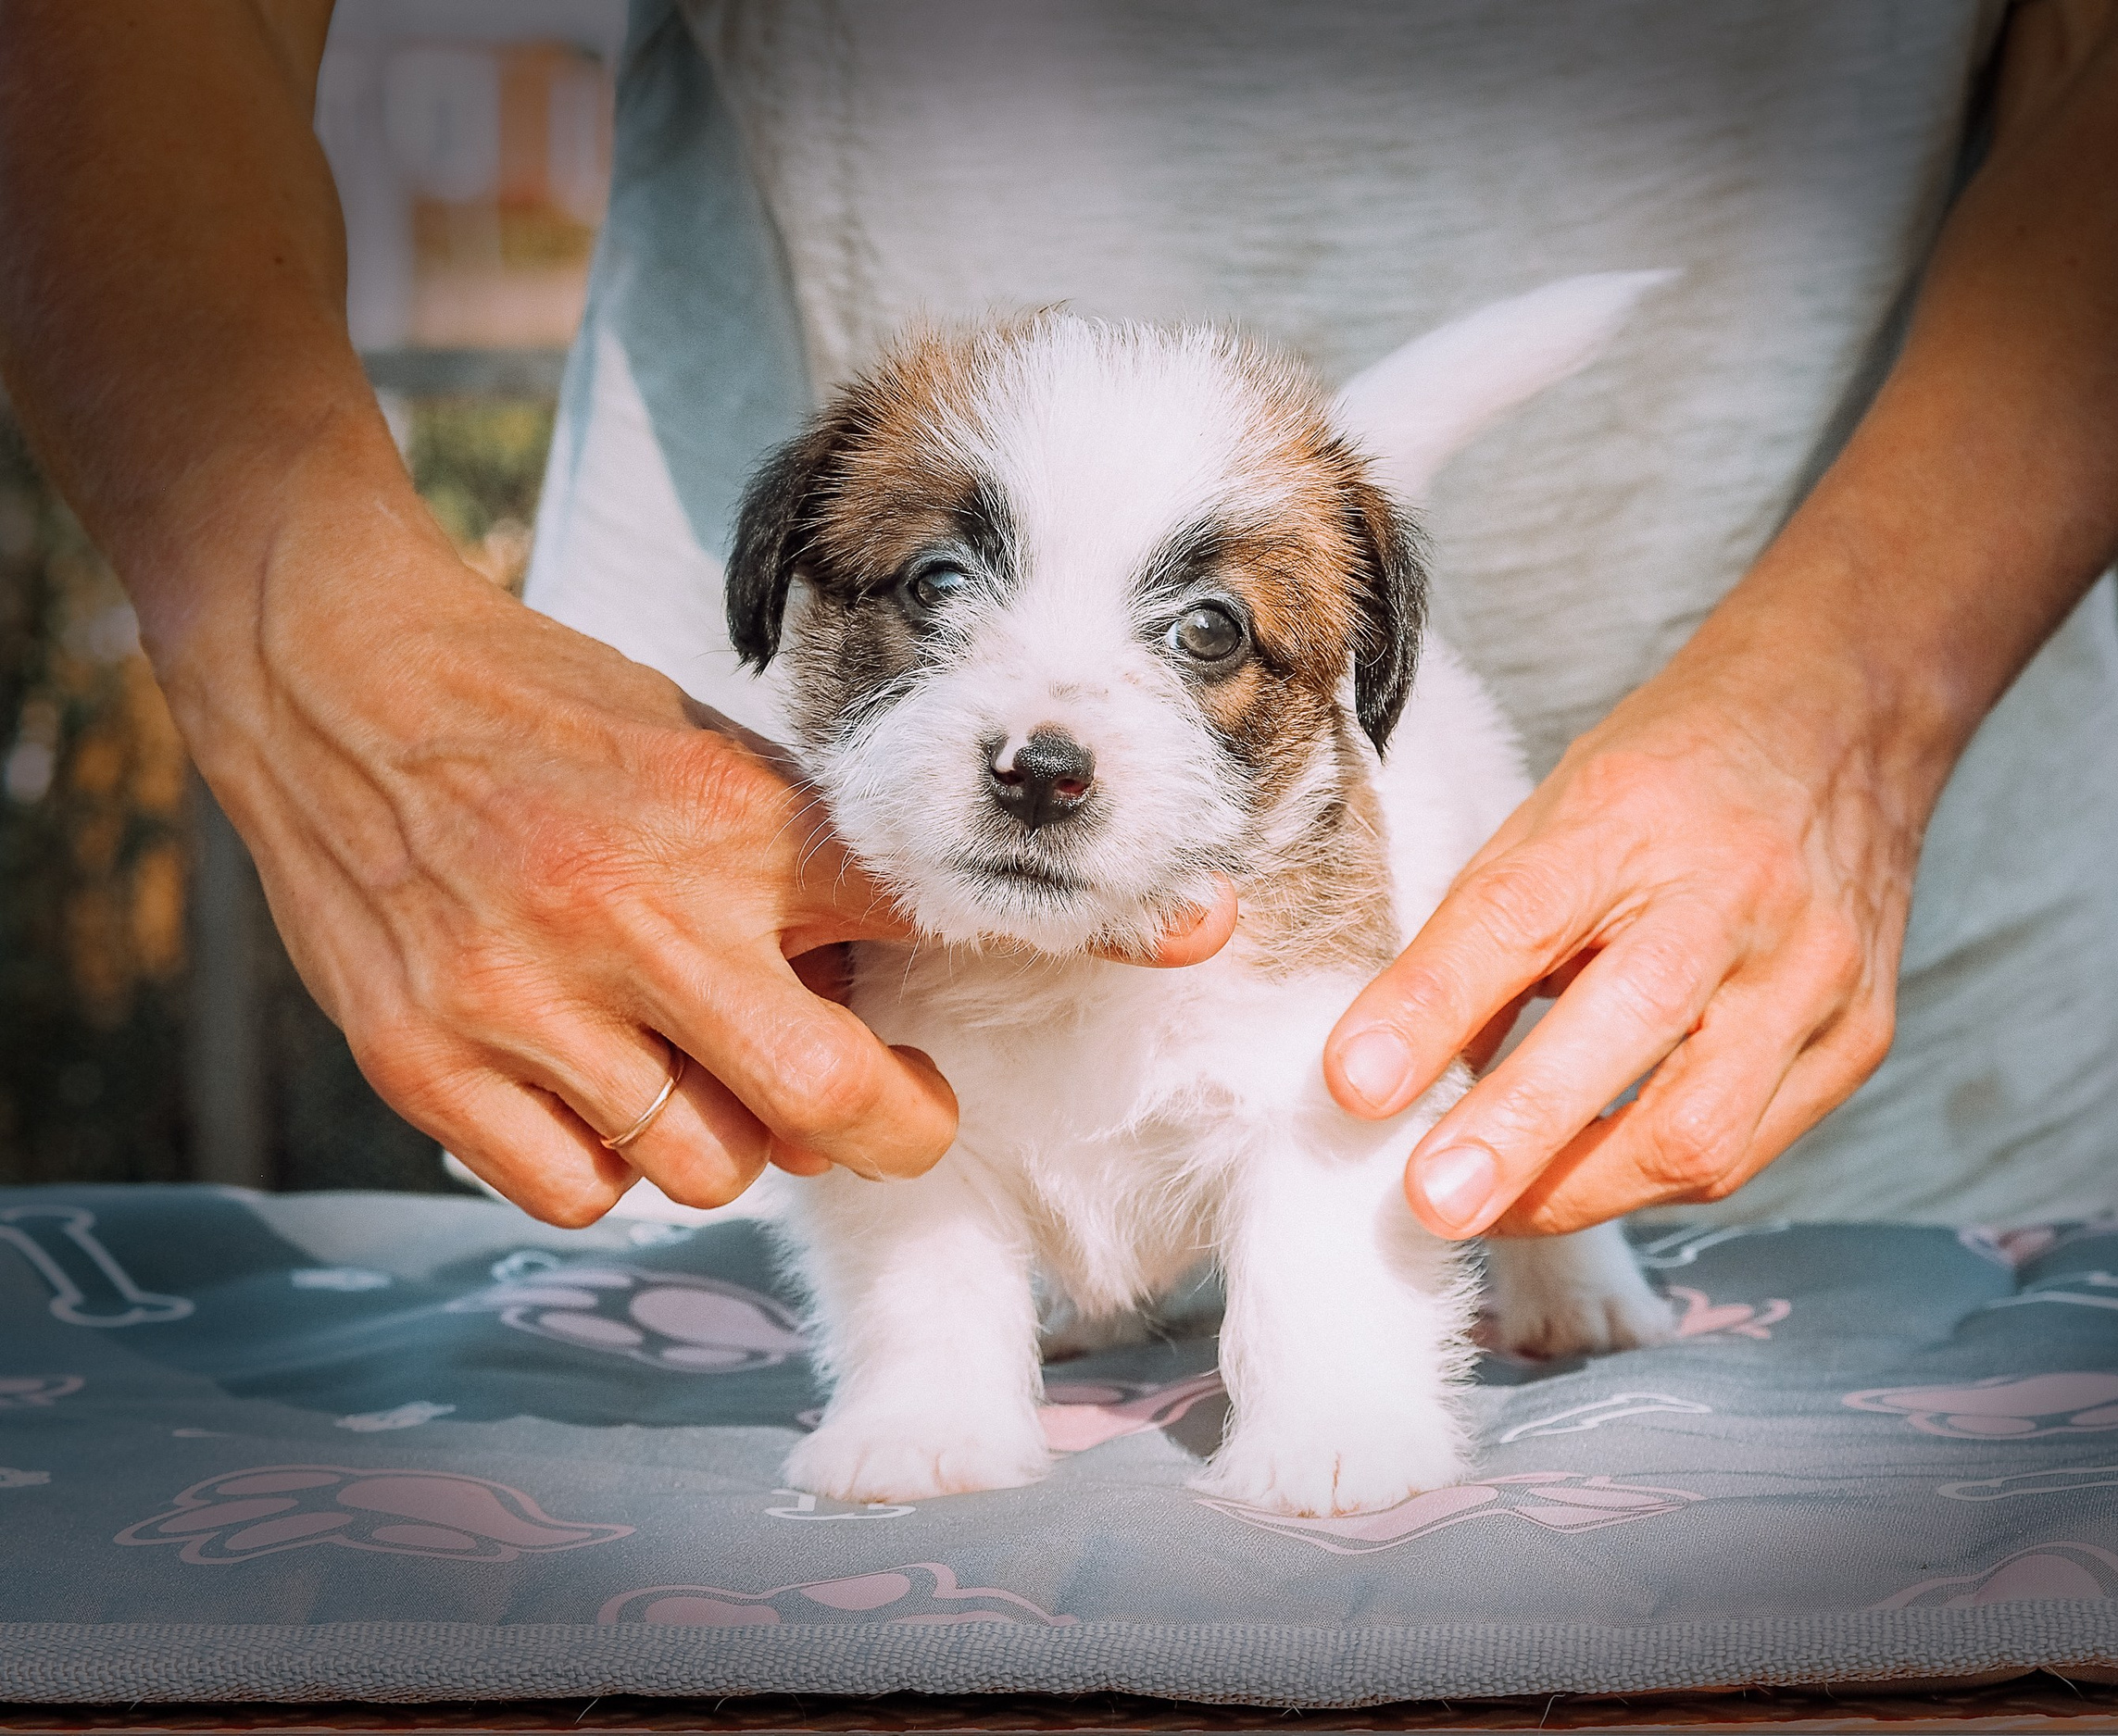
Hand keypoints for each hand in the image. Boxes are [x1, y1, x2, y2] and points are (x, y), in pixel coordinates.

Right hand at [163, 438, 1235, 1227]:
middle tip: (893, 1096)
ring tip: (701, 1060)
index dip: (1075, 932)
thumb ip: (837, 854)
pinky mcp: (427, 1063)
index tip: (1185, 937)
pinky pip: (578, 1189)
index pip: (938, 904)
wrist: (338, 679)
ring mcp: (526, 1002)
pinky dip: (606, 1164)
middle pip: (838, 1107)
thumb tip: (1008, 906)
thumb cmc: (555, 719)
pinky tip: (599, 1085)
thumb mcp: (721, 757)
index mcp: (731, 824)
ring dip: (731, 1137)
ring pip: (708, 1167)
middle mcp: (640, 919)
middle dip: (900, 1122)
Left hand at [1324, 628, 1919, 1238]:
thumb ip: (1482, 938)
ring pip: (1703, 1125)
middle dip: (1518, 1133)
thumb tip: (1401, 1075)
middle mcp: (1736, 892)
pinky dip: (1653, 1176)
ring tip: (1497, 1210)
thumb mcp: (1551, 817)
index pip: (1519, 915)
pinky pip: (1747, 1149)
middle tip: (1430, 1201)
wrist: (1844, 722)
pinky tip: (1593, 1176)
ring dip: (1583, 1190)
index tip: (1356, 1084)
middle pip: (1627, 1024)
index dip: (1432, 1006)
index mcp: (1631, 814)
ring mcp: (1813, 972)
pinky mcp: (1860, 1037)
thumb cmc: (1671, 780)